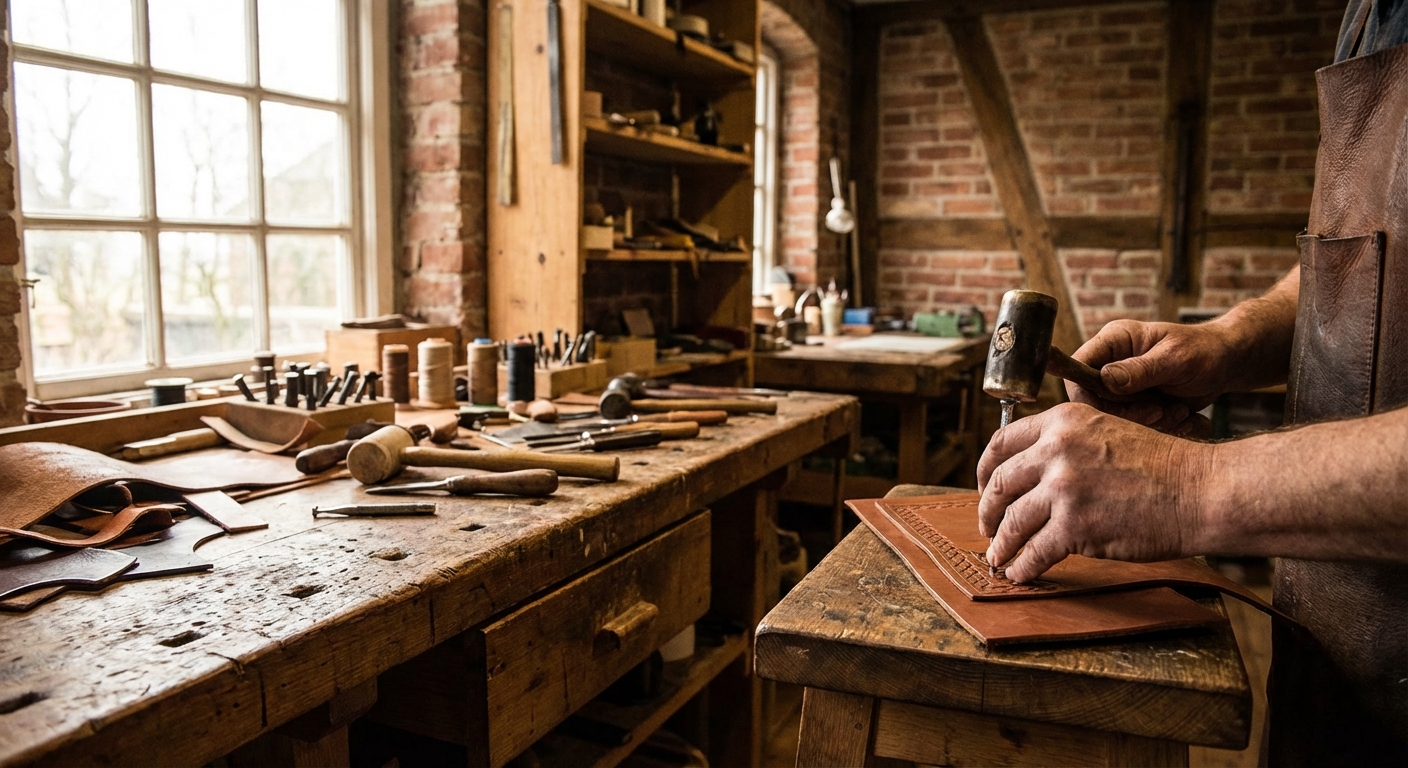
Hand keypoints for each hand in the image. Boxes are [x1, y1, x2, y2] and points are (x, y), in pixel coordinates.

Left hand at [976, 402, 1214, 582]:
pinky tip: (1019, 573)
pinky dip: (1022, 566)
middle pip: (1000, 483)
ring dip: (1001, 543)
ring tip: (998, 556)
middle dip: (987, 510)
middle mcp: (1056, 450)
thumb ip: (1066, 446)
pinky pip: (1034, 551)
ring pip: (1012, 521)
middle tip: (986, 526)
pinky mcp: (1074, 526)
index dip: (985, 469)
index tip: (985, 488)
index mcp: (1062, 422)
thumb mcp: (1106, 433)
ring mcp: (1063, 488)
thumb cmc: (1161, 467)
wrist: (1199, 490)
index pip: (1002, 442)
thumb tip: (1030, 474)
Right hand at [1068, 319, 1236, 433]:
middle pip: (1091, 398)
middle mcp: (1111, 362)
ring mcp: (1122, 384)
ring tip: (1175, 412)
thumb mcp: (1176, 358)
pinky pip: (1130, 424)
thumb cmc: (1205, 351)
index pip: (1078, 367)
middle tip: (1157, 413)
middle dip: (1123, 414)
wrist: (1228, 364)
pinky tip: (1178, 416)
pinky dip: (1154, 427)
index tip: (1113, 410)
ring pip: (1111, 416)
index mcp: (1114, 341)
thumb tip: (1104, 379)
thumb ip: (1140, 370)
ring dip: (1143, 422)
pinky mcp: (1135, 403)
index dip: (1086, 394)